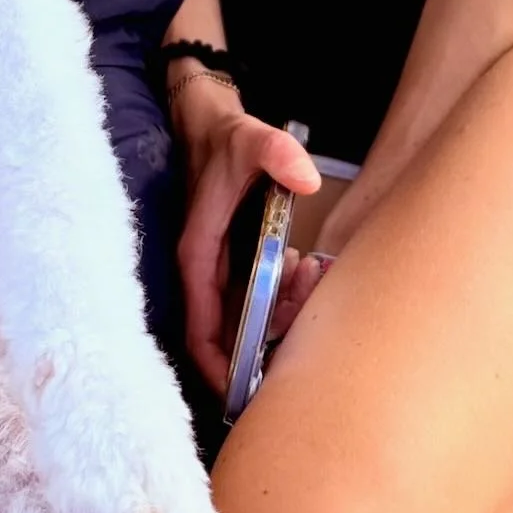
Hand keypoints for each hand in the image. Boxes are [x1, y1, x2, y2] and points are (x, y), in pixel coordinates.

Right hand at [175, 86, 320, 395]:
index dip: (219, 366)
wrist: (207, 120)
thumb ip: (277, 153)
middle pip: (230, 331)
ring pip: (248, 313)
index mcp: (199, 253)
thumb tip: (307, 180)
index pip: (200, 330)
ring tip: (313, 276)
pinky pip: (258, 293)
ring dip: (283, 310)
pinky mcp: (234, 258)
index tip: (244, 392)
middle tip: (308, 313)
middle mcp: (205, 268)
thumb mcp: (251, 139)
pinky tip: (307, 265)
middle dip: (269, 336)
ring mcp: (219, 266)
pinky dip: (284, 290)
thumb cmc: (223, 137)